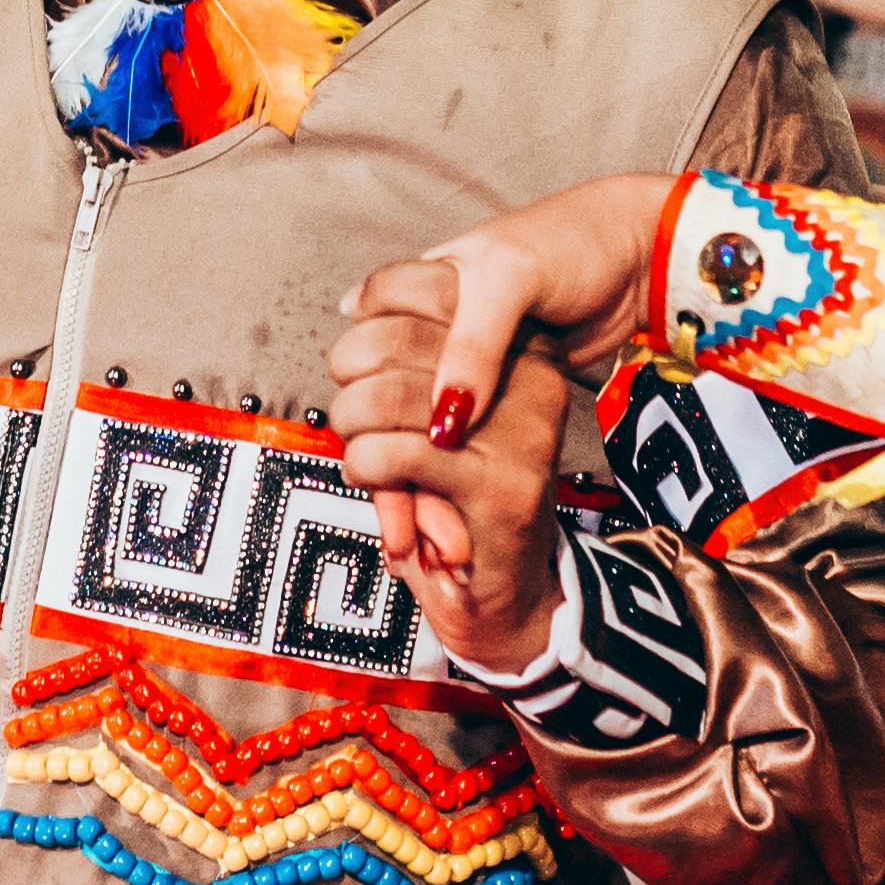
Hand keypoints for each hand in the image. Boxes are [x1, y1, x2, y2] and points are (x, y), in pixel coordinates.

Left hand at [328, 329, 573, 671]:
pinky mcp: (502, 484)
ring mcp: (524, 431)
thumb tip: (352, 305)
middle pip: (392, 341)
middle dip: (350, 387)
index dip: (364, 330)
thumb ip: (404, 359)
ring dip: (353, 433)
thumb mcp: (426, 418)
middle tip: (355, 428)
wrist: (500, 593)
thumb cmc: (450, 498)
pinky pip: (394, 452)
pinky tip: (378, 485)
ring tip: (366, 462)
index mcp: (520, 346)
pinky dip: (364, 470)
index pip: (422, 291)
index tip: (355, 372)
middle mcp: (533, 377)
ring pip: (387, 396)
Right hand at [336, 172, 671, 458]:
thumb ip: (470, 347)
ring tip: (417, 478)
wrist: (642, 260)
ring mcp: (469, 352)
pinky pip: (465, 418)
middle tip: (387, 456)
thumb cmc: (572, 242)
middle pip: (384, 371)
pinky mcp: (500, 383)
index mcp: (421, 276)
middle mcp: (435, 316)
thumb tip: (439, 420)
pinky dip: (455, 446)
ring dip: (415, 440)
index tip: (364, 405)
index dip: (361, 363)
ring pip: (420, 401)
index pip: (366, 321)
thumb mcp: (511, 280)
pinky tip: (452, 470)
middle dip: (381, 415)